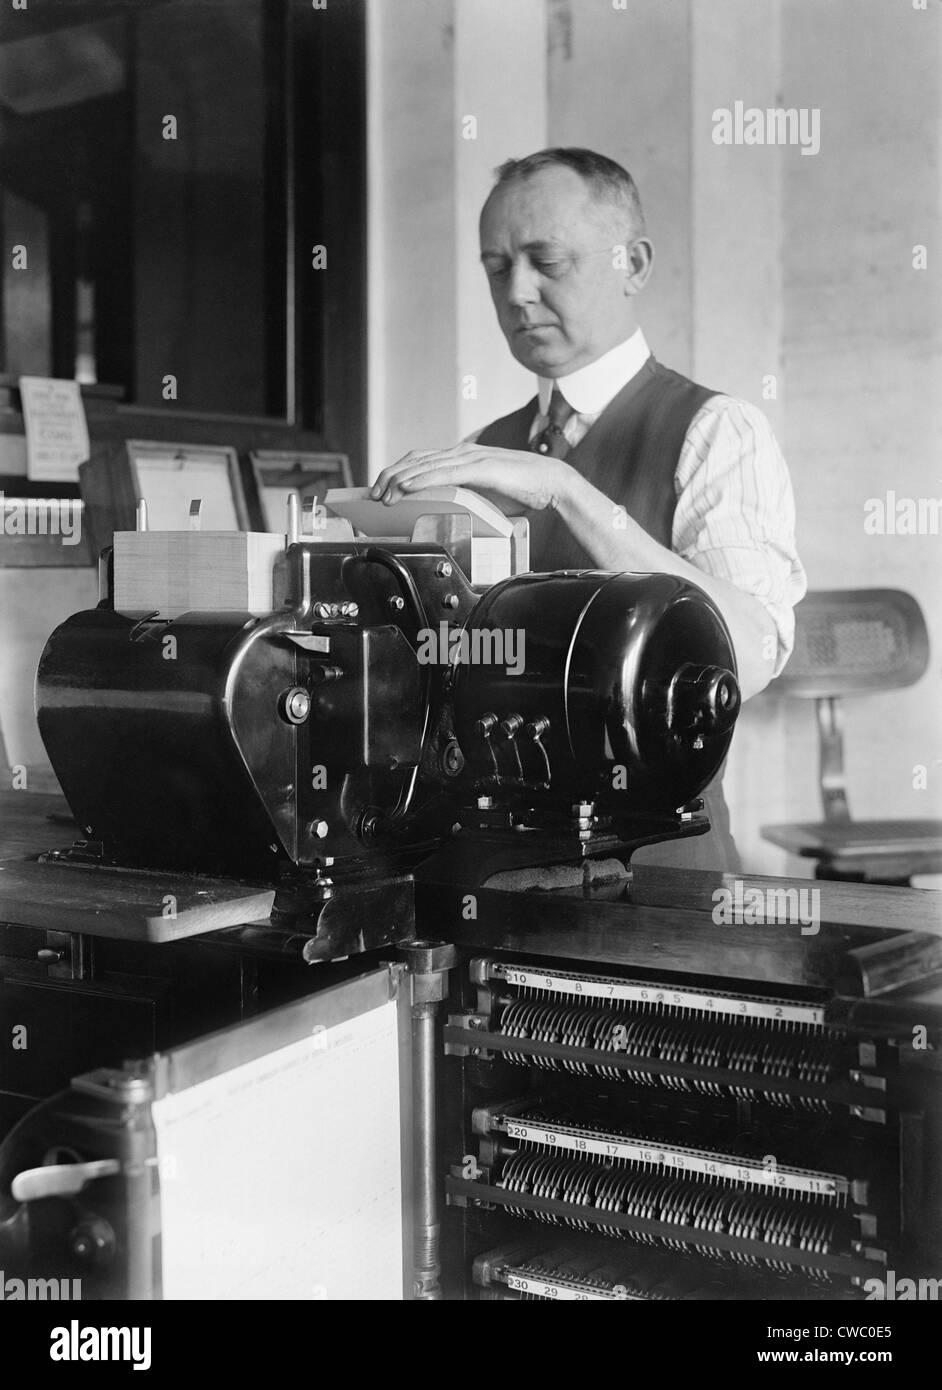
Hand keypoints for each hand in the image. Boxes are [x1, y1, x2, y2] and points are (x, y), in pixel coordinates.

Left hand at [369, 443, 565, 512]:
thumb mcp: (486, 493)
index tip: (383, 487)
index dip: (399, 471)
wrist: (551, 483)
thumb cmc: (523, 490)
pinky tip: (407, 488)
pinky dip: (421, 480)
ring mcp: (471, 458)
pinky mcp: (479, 468)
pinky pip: (443, 473)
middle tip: (374, 493)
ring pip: (425, 465)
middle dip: (391, 475)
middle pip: (416, 459)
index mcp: (463, 456)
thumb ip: (467, 495)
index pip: (422, 459)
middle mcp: (463, 452)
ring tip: (383, 494)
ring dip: (401, 480)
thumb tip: (451, 509)